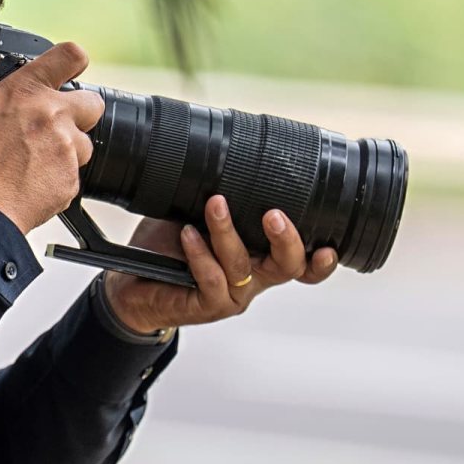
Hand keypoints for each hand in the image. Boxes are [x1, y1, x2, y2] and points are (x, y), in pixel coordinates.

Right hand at [0, 28, 104, 233]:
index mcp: (26, 91)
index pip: (71, 56)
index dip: (72, 61)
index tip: (67, 70)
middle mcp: (53, 115)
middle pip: (91, 103)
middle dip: (76, 114)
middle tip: (47, 128)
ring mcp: (66, 149)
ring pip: (83, 143)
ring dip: (66, 150)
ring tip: (32, 161)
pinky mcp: (71, 180)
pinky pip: (73, 175)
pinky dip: (57, 178)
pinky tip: (30, 181)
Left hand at [104, 194, 338, 334]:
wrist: (133, 287)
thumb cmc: (170, 249)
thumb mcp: (199, 218)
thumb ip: (220, 201)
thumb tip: (226, 158)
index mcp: (262, 258)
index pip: (303, 264)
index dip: (322, 260)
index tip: (329, 244)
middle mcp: (254, 279)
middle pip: (289, 266)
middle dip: (287, 239)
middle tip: (273, 214)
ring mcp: (232, 295)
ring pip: (242, 265)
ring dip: (228, 232)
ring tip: (215, 204)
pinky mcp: (206, 306)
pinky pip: (210, 279)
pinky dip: (200, 254)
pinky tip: (187, 234)